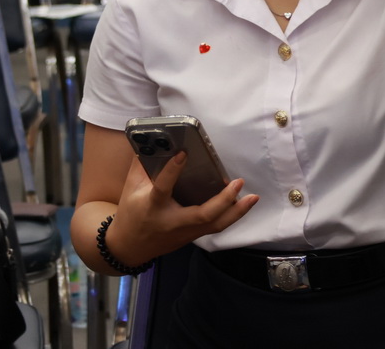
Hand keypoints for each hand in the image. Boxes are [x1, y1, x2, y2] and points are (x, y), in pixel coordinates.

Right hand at [105, 154, 257, 266]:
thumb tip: (154, 138)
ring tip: (253, 197)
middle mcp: (172, 221)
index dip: (172, 171)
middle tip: (237, 183)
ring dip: (237, 212)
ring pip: (215, 225)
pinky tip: (245, 203)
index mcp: (153, 206)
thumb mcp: (132, 187)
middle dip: (222, 201)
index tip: (183, 153)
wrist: (130, 246)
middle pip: (202, 215)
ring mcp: (185, 232)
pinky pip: (217, 226)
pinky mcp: (193, 236)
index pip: (163, 188)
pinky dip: (232, 215)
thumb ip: (143, 163)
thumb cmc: (132, 212)